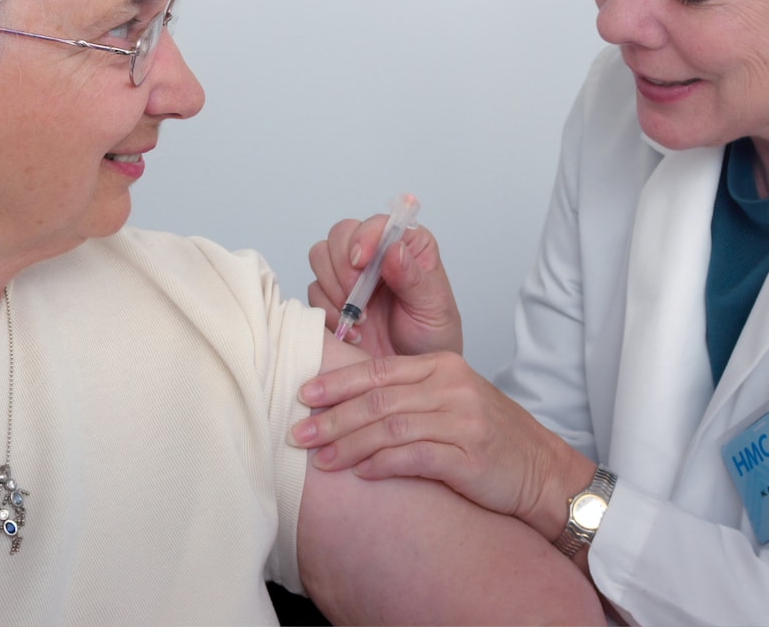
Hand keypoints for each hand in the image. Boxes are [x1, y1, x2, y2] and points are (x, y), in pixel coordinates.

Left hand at [290, 351, 594, 538]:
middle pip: (378, 399)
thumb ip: (406, 394)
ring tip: (320, 460)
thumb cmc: (488, 435)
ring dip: (349, 444)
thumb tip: (347, 403)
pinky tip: (360, 474)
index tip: (304, 394)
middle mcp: (451, 386)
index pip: (379, 370)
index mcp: (442, 365)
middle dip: (333, 416)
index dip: (338, 382)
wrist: (541, 470)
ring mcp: (462, 420)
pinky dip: (382, 465)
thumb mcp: (449, 399)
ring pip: (390, 427)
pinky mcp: (469, 456)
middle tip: (298, 431)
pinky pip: (415, 457)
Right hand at [308, 215, 461, 356]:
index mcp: (407, 245)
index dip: (365, 236)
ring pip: (321, 255)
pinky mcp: (332, 297)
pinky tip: (352, 331)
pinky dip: (328, 310)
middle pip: (341, 234)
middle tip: (356, 295)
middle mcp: (377, 254)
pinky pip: (314, 290)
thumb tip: (394, 249)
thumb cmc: (433, 336)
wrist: (413, 378)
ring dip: (333, 286)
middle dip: (343, 264)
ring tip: (359, 317)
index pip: (377, 224)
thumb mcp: (433, 307)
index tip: (362, 262)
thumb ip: (414, 278)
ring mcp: (351, 274)